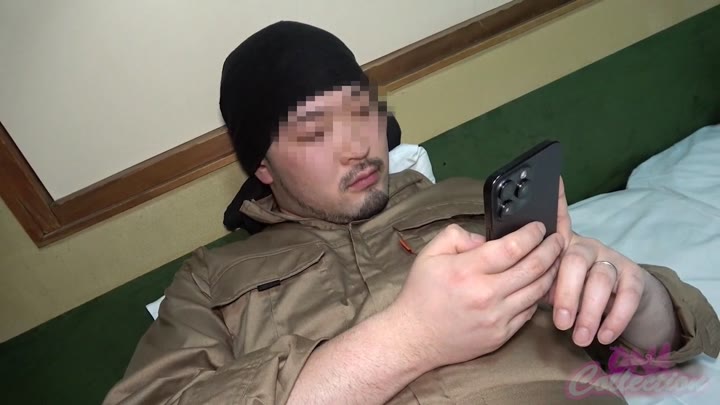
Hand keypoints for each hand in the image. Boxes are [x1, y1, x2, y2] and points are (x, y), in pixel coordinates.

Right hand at [388, 222, 563, 368]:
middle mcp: (485, 294)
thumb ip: (457, 236)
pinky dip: (538, 295)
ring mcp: (496, 317)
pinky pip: (530, 312)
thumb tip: (486, 238)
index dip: (532, 234)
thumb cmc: (421, 295)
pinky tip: (538, 284)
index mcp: (466, 270)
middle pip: (533, 267)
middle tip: (558, 238)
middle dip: (551, 249)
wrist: (414, 338)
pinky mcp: (501, 335)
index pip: (512, 247)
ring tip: (555, 259)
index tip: (539, 226)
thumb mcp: (429, 254)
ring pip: (537, 290)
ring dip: (551, 272)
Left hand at [546, 177, 651, 346]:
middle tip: (559, 321)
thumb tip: (501, 271)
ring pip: (601, 280)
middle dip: (566, 292)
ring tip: (579, 336)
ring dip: (590, 312)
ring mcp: (610, 259)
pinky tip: (604, 335)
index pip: (557, 219)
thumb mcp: (547, 281)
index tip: (553, 180)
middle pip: (575, 260)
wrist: (617, 306)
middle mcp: (586, 246)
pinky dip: (615, 318)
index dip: (555, 200)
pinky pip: (627, 295)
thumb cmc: (570, 291)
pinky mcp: (633, 277)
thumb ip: (529, 275)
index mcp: (561, 244)